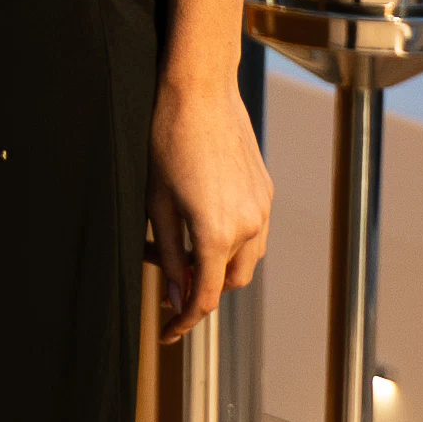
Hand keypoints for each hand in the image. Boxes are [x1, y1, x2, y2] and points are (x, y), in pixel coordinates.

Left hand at [153, 67, 270, 337]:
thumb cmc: (167, 140)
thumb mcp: (157, 203)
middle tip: (171, 278)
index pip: (205, 296)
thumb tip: (175, 294)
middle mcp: (249, 226)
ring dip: (220, 266)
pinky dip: (232, 240)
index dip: (185, 319)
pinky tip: (204, 219)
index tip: (169, 331)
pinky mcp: (265, 191)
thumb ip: (170, 254)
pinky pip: (253, 231)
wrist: (200, 90)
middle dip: (203, 290)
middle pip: (230, 283)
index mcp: (217, 234)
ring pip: (246, 259)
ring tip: (185, 248)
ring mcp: (262, 208)